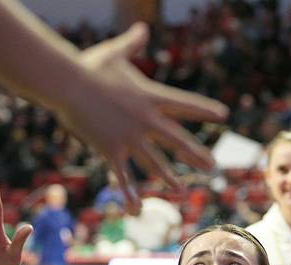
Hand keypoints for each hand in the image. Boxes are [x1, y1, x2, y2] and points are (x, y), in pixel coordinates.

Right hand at [58, 23, 227, 210]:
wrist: (66, 82)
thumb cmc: (88, 65)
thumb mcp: (114, 52)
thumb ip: (133, 43)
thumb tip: (143, 28)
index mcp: (151, 97)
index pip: (185, 105)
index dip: (205, 109)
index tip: (224, 114)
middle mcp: (146, 120)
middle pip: (179, 141)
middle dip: (197, 156)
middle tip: (213, 167)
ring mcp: (130, 138)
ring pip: (155, 163)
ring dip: (169, 178)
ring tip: (181, 191)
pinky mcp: (112, 150)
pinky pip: (123, 177)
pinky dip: (129, 194)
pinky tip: (136, 210)